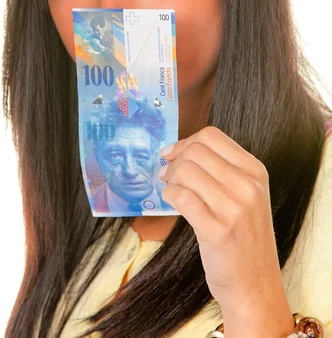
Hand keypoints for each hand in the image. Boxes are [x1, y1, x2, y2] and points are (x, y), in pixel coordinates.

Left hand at [159, 126, 283, 310]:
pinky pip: (181, 197)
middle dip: (174, 161)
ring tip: (171, 190)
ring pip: (186, 171)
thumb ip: (220, 170)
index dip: (185, 141)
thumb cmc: (244, 238)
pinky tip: (172, 202)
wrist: (255, 285)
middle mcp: (248, 186)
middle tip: (167, 175)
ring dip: (170, 179)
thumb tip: (175, 150)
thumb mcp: (246, 196)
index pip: (212, 136)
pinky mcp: (216, 230)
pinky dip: (170, 196)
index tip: (172, 154)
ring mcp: (234, 208)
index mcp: (255, 171)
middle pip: (196, 151)